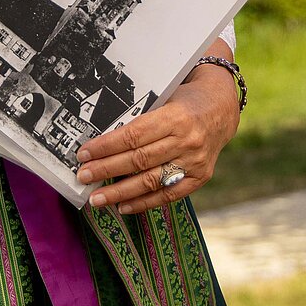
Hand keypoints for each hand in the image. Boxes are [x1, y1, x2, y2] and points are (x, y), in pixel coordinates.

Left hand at [74, 67, 240, 214]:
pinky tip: (123, 206)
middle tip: (83, 177)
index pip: (133, 135)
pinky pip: (168, 195)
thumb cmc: (185, 101)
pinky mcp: (200, 177)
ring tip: (97, 199)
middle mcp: (187, 140)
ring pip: (151, 181)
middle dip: (106, 170)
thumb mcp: (164, 99)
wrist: (221, 109)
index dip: (106, 147)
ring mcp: (195, 161)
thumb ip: (140, 118)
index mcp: (175, 116)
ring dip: (120, 192)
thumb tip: (100, 141)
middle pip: (138, 160)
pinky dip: (144, 202)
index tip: (84, 154)